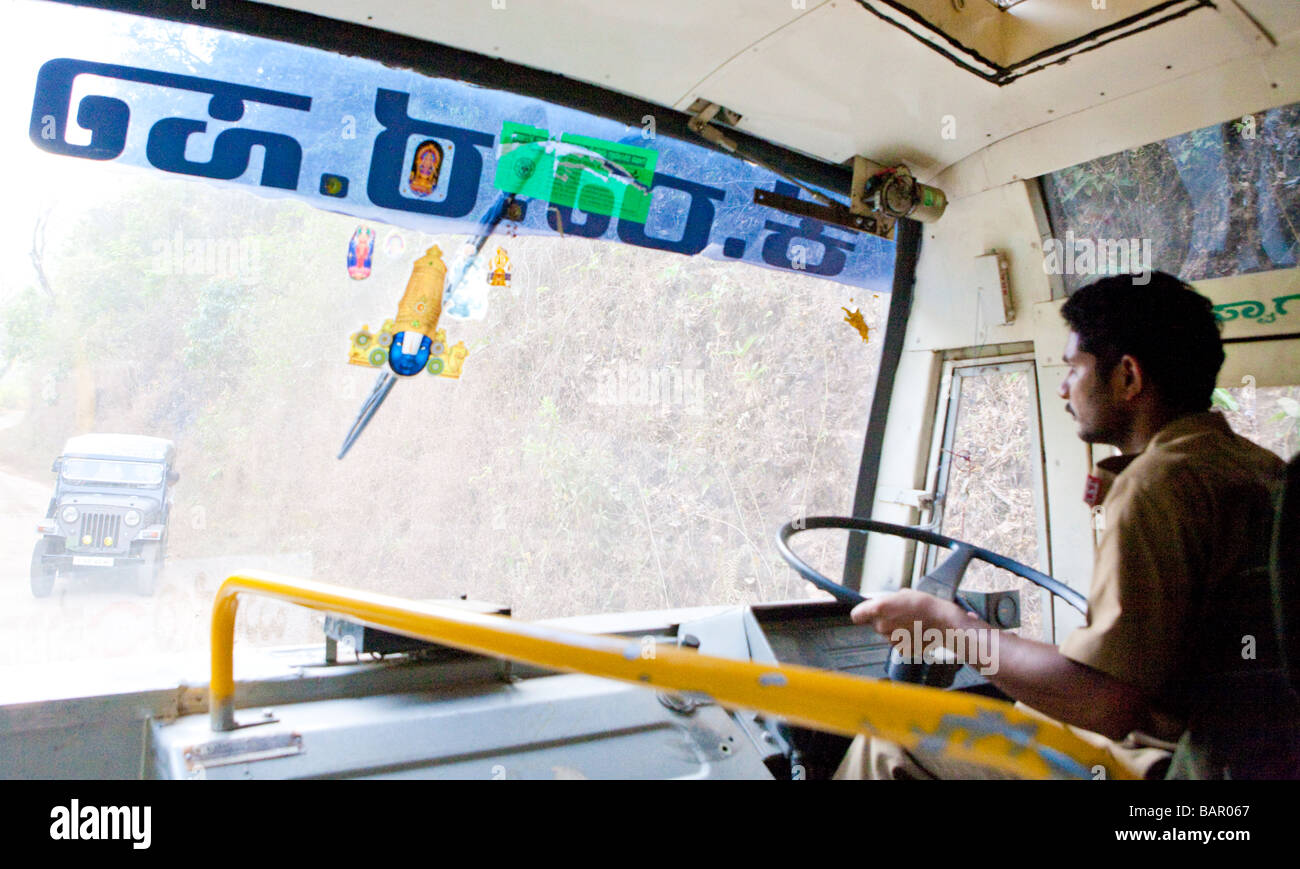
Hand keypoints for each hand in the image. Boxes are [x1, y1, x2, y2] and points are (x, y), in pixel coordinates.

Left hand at [850, 589, 971, 639]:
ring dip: (895, 630)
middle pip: (875, 624)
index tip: (867, 612)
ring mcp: (890, 639)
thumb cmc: (925, 605)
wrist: (943, 622)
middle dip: (883, 620)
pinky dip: (904, 639)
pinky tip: (915, 632)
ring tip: (911, 623)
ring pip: (887, 634)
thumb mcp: (903, 594)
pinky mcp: (901, 650)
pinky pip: (898, 643)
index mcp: (878, 609)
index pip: (856, 615)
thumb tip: (882, 604)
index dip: (862, 613)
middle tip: (899, 614)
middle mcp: (881, 625)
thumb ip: (887, 601)